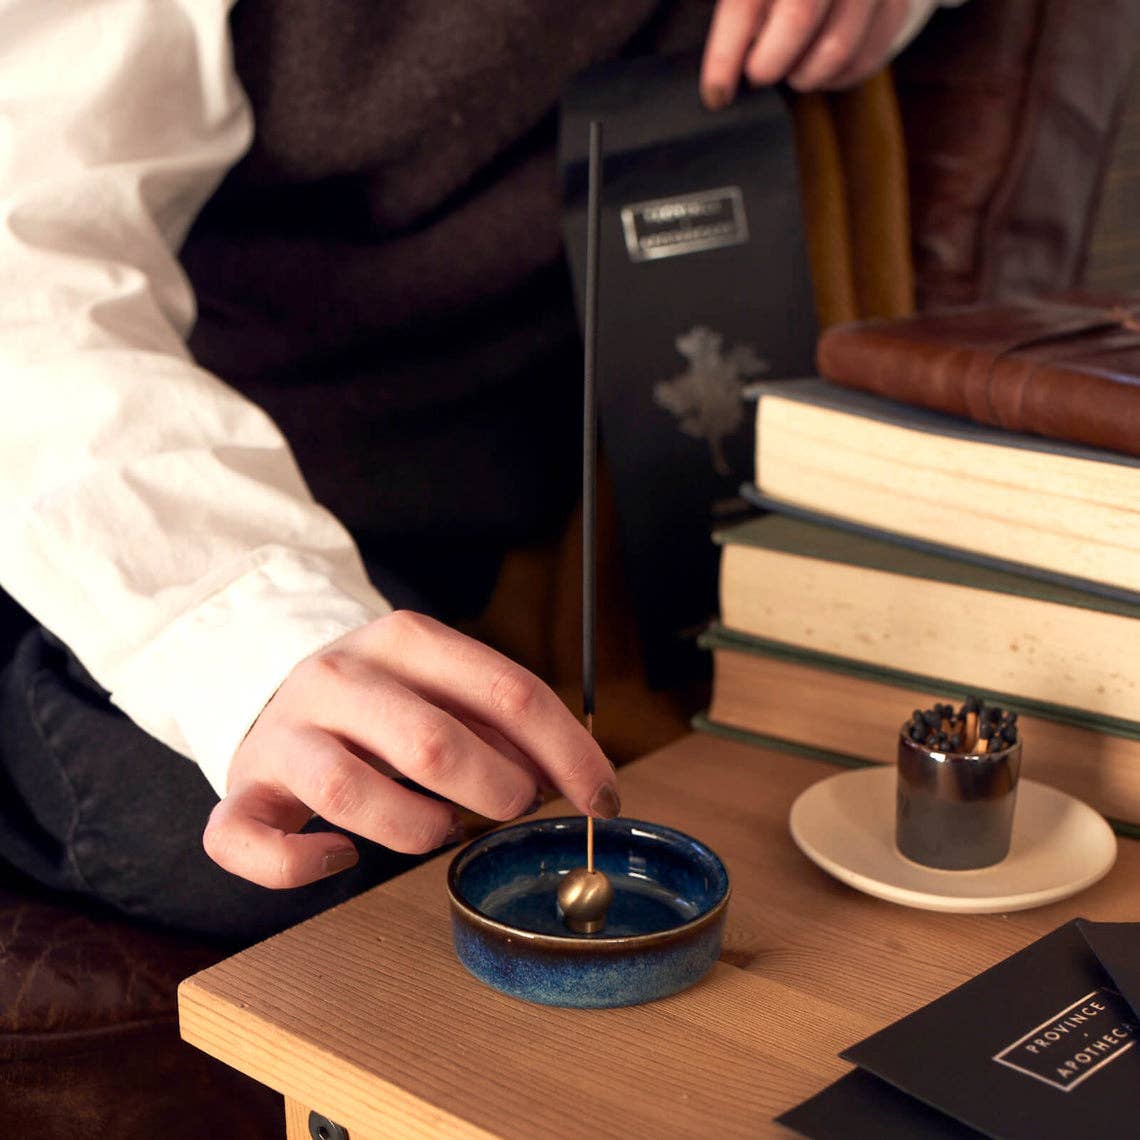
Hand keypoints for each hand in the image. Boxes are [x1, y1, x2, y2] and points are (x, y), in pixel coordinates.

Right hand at [202, 610, 618, 887]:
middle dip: (495, 791)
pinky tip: (338, 859)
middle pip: (434, 744)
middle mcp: (340, 675)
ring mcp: (285, 732)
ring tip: (436, 828)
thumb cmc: (384, 701)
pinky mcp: (242, 788)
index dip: (567, 752)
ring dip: (416, 829)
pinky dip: (299, 866)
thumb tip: (573, 777)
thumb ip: (504, 723)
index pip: (508, 692)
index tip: (603, 798)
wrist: (271, 690)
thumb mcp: (446, 686)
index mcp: (405, 639)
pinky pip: (249, 842)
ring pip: (350, 793)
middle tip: (510, 808)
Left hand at [701, 0, 915, 107]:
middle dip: (769, 63)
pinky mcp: (896, 4)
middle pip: (800, 15)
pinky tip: (819, 68)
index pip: (747, 3)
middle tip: (758, 74)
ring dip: (804, 75)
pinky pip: (865, 60)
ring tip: (791, 69)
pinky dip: (836, 78)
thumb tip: (719, 83)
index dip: (726, 54)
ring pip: (836, 49)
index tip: (716, 94)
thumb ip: (739, 15)